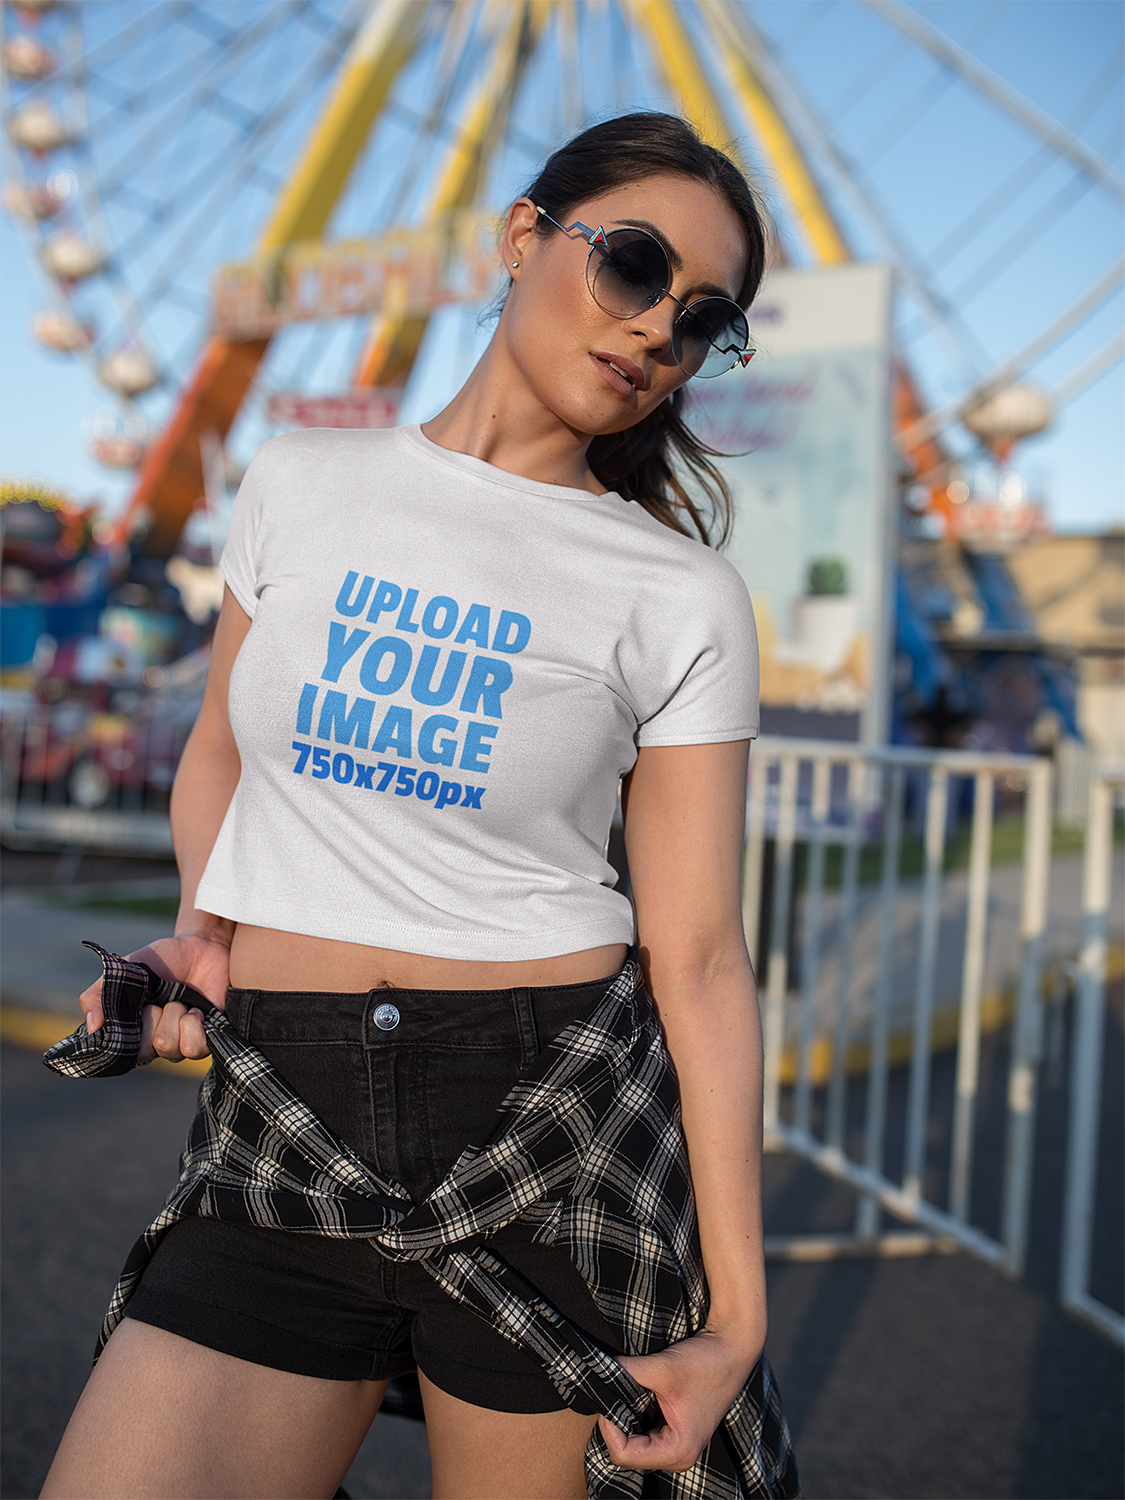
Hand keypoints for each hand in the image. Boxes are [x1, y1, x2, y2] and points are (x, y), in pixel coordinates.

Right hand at [79, 929, 231, 1063]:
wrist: (202, 947)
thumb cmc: (162, 960)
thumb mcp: (125, 970)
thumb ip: (98, 995)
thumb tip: (92, 1028)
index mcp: (132, 1030)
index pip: (120, 1052)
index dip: (128, 1031)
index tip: (138, 1007)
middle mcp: (154, 1043)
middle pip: (145, 1051)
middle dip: (153, 1018)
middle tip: (160, 1000)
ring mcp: (180, 1045)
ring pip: (170, 1049)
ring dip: (175, 1017)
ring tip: (180, 1001)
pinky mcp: (206, 1042)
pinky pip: (194, 1048)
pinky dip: (194, 1024)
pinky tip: (197, 1010)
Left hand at [599, 1325, 761, 1472]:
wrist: (732, 1346)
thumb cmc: (706, 1362)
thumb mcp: (663, 1368)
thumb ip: (627, 1372)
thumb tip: (597, 1370)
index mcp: (678, 1451)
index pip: (624, 1454)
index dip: (609, 1426)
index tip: (609, 1395)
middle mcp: (678, 1455)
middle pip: (627, 1451)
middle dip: (616, 1422)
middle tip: (616, 1390)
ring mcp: (677, 1444)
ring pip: (632, 1441)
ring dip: (625, 1416)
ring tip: (628, 1389)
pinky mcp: (674, 1430)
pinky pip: (642, 1431)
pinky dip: (634, 1412)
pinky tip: (638, 1392)